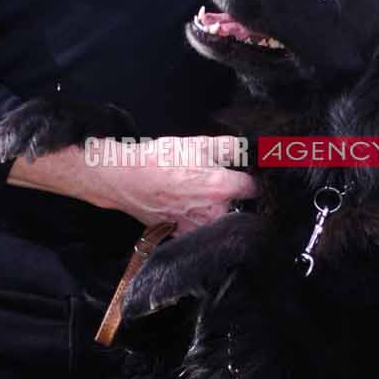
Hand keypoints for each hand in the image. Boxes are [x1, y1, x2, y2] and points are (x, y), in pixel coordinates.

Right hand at [8, 134, 255, 238]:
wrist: (125, 179)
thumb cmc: (160, 159)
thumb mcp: (199, 144)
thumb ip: (231, 147)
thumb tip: (250, 151)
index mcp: (222, 188)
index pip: (254, 188)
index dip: (251, 179)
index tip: (246, 175)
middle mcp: (214, 214)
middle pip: (240, 210)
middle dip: (237, 200)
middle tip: (224, 186)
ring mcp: (198, 228)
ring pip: (222, 224)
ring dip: (220, 214)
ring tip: (206, 199)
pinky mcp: (183, 235)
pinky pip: (202, 232)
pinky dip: (202, 224)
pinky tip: (192, 210)